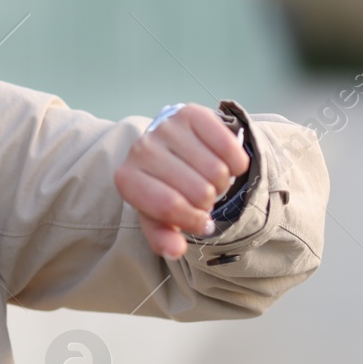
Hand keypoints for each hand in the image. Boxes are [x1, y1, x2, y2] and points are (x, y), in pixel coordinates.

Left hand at [114, 103, 250, 259]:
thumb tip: (174, 250)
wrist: (169, 148)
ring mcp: (166, 127)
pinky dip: (235, 162)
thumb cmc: (163, 188)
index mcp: (127, 179)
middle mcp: (142, 149)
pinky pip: (229, 146)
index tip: (199, 222)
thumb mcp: (159, 218)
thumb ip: (163, 237)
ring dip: (222, 182)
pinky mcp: (191, 113)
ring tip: (209, 179)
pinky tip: (223, 162)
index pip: (169, 207)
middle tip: (202, 195)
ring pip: (217, 171)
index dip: (192, 220)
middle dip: (208, 201)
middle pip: (198, 191)